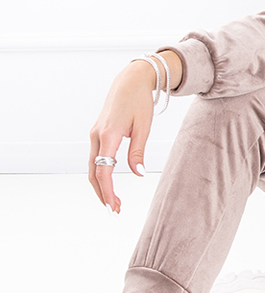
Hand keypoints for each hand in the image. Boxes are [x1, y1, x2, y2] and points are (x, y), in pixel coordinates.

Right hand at [88, 60, 155, 212]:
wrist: (130, 81)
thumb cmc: (139, 101)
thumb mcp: (144, 127)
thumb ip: (138, 151)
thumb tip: (138, 173)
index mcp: (108, 135)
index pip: (104, 171)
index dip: (107, 191)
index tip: (113, 206)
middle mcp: (96, 136)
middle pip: (94, 173)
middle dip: (103, 193)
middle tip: (115, 210)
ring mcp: (94, 134)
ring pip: (92, 167)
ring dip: (101, 186)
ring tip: (115, 201)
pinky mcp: (97, 133)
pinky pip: (95, 158)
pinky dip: (100, 174)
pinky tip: (109, 183)